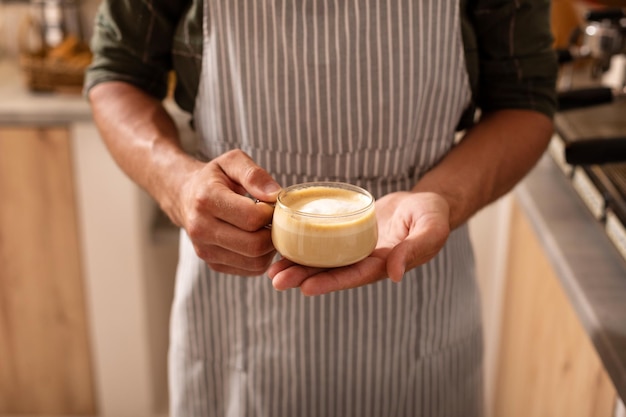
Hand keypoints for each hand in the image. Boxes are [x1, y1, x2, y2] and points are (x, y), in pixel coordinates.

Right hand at [177, 149, 280, 275]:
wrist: (184, 196)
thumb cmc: (214, 177)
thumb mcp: (232, 162)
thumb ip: (254, 174)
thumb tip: (275, 195)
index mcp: (206, 199)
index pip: (251, 218)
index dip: (271, 212)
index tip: (271, 204)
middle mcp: (201, 228)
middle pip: (254, 245)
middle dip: (273, 233)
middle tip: (274, 220)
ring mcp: (205, 250)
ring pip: (255, 262)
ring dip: (269, 248)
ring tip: (266, 228)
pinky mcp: (212, 264)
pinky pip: (250, 269)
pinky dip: (261, 257)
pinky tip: (257, 239)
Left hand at [267, 191, 450, 294]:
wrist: (424, 203)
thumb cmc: (432, 215)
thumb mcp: (430, 229)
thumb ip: (415, 250)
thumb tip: (395, 274)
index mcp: (384, 265)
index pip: (353, 276)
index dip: (330, 282)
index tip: (306, 288)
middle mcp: (365, 261)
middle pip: (331, 272)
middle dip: (303, 278)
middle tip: (275, 281)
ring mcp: (355, 249)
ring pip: (323, 260)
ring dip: (298, 266)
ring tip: (271, 269)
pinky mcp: (347, 234)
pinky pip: (324, 241)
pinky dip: (304, 244)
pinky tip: (282, 244)